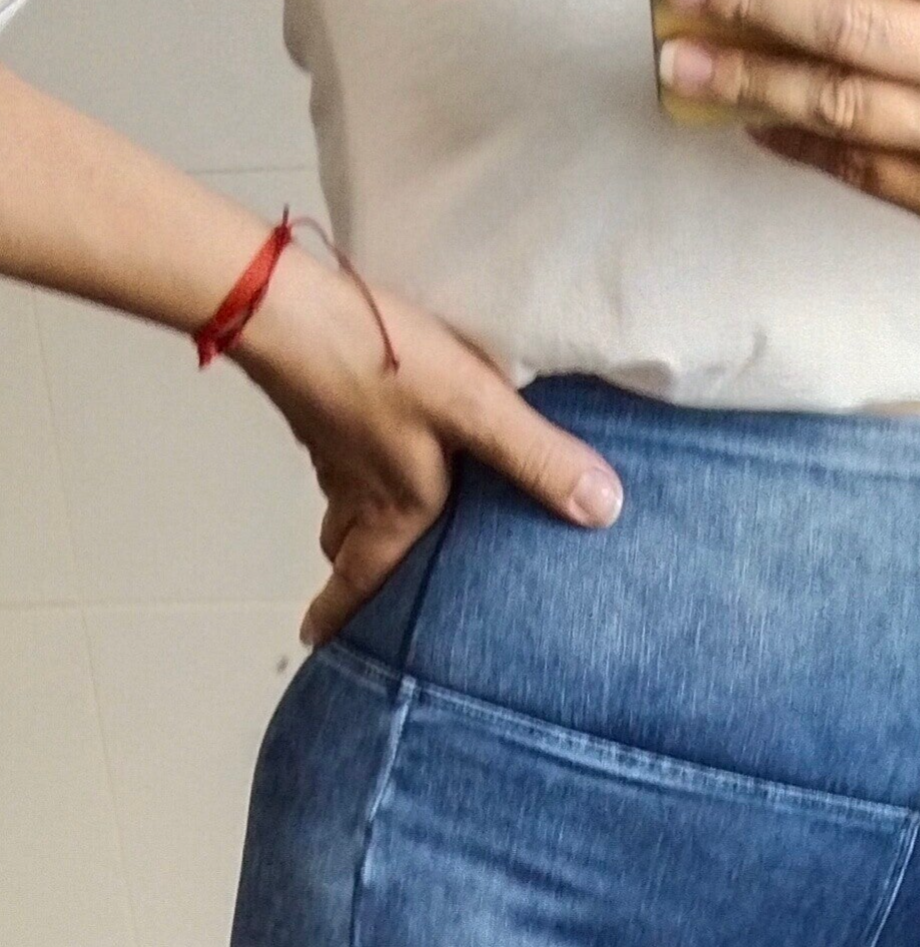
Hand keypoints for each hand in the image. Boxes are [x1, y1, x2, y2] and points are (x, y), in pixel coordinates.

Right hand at [236, 245, 623, 647]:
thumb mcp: (477, 411)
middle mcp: (354, 487)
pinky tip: (377, 440)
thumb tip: (603, 511)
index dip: (339, 616)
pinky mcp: (321, 403)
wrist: (288, 305)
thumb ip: (538, 459)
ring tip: (377, 519)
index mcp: (390, 508)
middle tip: (367, 587)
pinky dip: (354, 466)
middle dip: (355, 573)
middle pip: (346, 547)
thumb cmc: (382, 362)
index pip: (358, 582)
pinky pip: (339, 454)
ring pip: (341, 502)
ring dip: (355, 519)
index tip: (320, 641)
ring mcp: (331, 444)